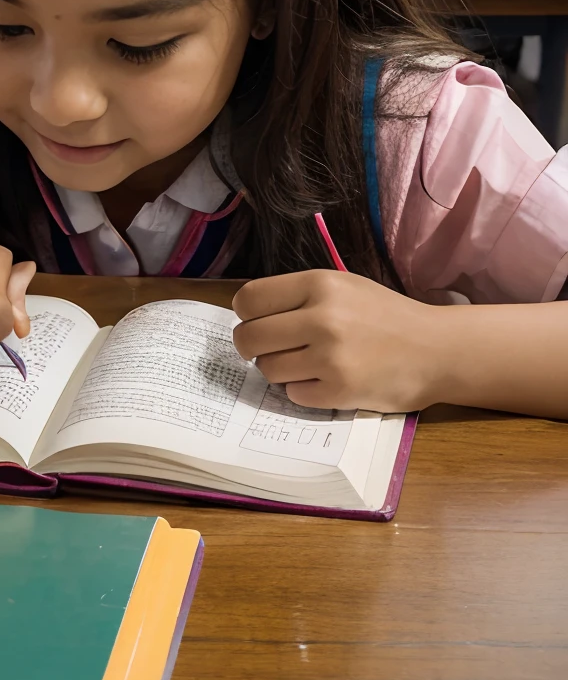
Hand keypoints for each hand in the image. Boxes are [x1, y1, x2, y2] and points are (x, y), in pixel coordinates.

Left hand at [232, 270, 445, 412]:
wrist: (435, 350)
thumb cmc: (384, 315)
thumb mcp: (343, 286)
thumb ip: (299, 295)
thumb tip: (249, 314)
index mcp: (319, 284)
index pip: (250, 300)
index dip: (245, 314)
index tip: (254, 322)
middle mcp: (321, 318)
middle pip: (249, 337)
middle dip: (251, 346)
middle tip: (267, 349)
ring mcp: (330, 358)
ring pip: (267, 369)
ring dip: (278, 369)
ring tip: (304, 364)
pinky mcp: (339, 392)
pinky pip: (293, 394)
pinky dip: (303, 390)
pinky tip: (324, 380)